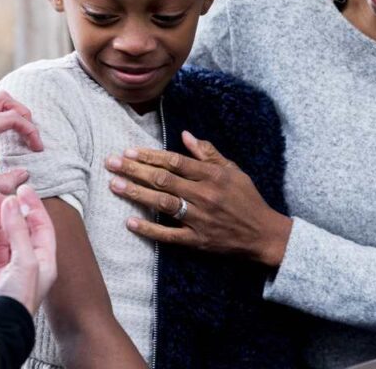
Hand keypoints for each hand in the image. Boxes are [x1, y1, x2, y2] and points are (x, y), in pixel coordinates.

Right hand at [0, 185, 56, 313]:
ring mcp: (4, 273)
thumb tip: (11, 202)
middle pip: (18, 231)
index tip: (22, 188)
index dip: (33, 206)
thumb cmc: (19, 299)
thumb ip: (18, 230)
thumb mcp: (25, 260)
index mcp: (43, 262)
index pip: (41, 227)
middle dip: (8, 211)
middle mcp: (25, 266)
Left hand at [106, 130, 291, 267]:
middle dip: (135, 170)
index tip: (129, 151)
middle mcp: (204, 195)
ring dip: (137, 194)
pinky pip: (169, 235)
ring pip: (163, 203)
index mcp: (212, 175)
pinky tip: (130, 222)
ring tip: (115, 186)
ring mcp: (200, 218)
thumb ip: (208, 153)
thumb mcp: (232, 170)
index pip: (174, 161)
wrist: (263, 234)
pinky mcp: (198, 240)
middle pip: (163, 180)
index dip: (150, 155)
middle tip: (111, 163)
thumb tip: (185, 134)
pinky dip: (149, 229)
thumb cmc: (247, 198)